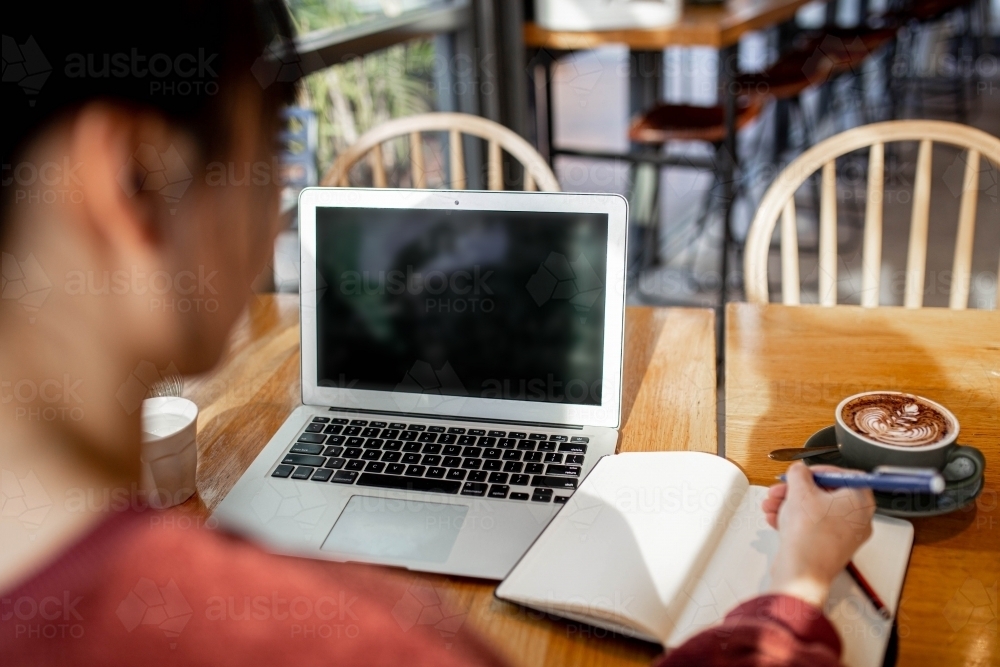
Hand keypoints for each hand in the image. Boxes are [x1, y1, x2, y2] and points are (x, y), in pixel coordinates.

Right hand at [761, 462, 875, 607]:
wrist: (802, 571)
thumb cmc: (809, 536)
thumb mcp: (800, 491)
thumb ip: (799, 473)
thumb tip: (800, 471)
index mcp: (860, 501)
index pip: (842, 475)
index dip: (817, 471)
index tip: (802, 473)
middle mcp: (858, 519)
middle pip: (825, 494)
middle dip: (797, 491)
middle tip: (782, 489)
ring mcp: (845, 536)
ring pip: (815, 511)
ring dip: (790, 504)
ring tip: (773, 505)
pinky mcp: (830, 548)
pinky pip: (813, 527)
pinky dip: (795, 520)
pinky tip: (776, 518)